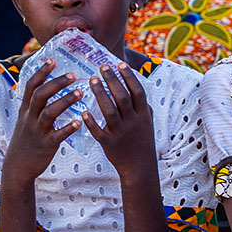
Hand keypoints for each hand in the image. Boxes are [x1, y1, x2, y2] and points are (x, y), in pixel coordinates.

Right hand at [2, 60, 80, 182]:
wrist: (19, 165)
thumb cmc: (29, 139)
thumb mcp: (28, 119)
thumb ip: (37, 105)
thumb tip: (49, 87)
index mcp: (27, 109)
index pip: (32, 86)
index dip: (41, 72)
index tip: (53, 60)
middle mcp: (30, 117)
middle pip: (40, 95)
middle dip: (56, 83)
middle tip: (73, 75)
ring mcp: (37, 131)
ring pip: (49, 112)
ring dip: (64, 101)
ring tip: (80, 93)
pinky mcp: (46, 145)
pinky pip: (57, 135)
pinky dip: (68, 128)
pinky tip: (79, 122)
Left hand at [82, 63, 157, 181]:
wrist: (140, 167)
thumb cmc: (141, 142)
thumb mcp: (146, 123)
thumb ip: (142, 107)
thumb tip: (137, 88)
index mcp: (143, 116)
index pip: (138, 92)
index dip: (130, 77)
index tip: (120, 64)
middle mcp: (134, 122)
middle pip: (123, 97)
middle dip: (113, 80)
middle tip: (102, 66)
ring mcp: (122, 133)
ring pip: (110, 111)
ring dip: (101, 94)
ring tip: (92, 80)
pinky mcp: (110, 144)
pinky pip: (99, 131)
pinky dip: (92, 122)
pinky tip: (84, 112)